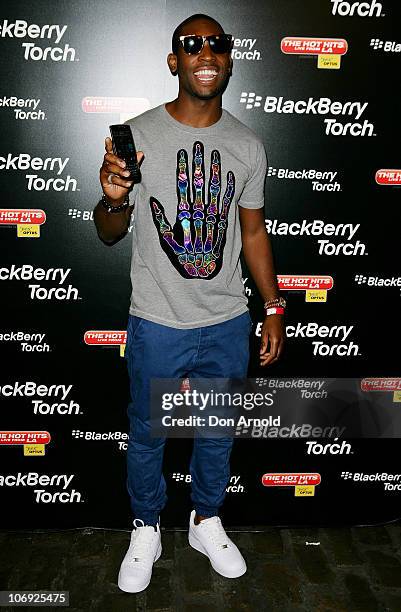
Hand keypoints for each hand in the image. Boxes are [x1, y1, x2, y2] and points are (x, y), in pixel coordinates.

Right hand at [100, 137, 143, 202]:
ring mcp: (105, 171)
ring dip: (119, 171)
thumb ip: (134, 161)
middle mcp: (108, 164)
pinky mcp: (104, 179)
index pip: (110, 150)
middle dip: (116, 160)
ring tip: (127, 174)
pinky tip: (127, 183)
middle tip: (124, 164)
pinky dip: (121, 181)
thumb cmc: (122, 181)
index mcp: (113, 160)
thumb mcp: (131, 170)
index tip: (108, 139)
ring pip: (110, 168)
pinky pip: (112, 178)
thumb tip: (140, 153)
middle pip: (108, 157)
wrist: (119, 194)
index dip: (109, 145)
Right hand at [150, 141, 234, 277]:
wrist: (201, 271)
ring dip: (214, 170)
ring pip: (213, 189)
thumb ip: (159, 220)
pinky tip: (229, 174)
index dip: (183, 168)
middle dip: (198, 162)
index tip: (182, 153)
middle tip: (198, 144)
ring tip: (214, 152)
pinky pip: (226, 202)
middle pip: (198, 183)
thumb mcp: (165, 240)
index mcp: (183, 216)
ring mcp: (211, 218)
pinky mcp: (222, 222)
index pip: (183, 187)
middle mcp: (198, 215)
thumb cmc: (181, 256)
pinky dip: (228, 188)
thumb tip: (151, 202)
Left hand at [259, 314, 285, 366]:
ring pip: (279, 354)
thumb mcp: (264, 333)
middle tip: (262, 362)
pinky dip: (274, 353)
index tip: (262, 364)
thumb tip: (261, 353)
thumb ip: (263, 344)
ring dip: (272, 357)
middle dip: (270, 361)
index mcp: (276, 341)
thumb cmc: (270, 322)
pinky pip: (280, 350)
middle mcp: (281, 342)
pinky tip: (268, 352)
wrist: (276, 315)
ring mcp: (284, 341)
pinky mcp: (284, 340)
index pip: (272, 355)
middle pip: (277, 357)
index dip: (267, 361)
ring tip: (264, 356)